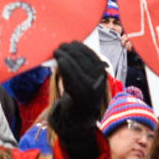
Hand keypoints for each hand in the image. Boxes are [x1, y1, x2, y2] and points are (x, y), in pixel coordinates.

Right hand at [47, 42, 108, 158]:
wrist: (85, 113)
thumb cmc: (69, 103)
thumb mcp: (63, 93)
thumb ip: (62, 77)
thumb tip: (59, 58)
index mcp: (80, 95)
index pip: (72, 73)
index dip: (63, 61)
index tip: (55, 53)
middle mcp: (93, 86)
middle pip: (80, 63)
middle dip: (68, 52)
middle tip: (58, 48)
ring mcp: (100, 79)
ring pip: (87, 57)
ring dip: (75, 48)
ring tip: (65, 45)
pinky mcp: (103, 72)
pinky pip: (93, 56)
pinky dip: (84, 48)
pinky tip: (76, 44)